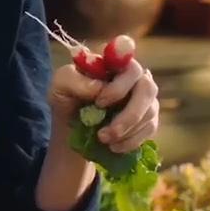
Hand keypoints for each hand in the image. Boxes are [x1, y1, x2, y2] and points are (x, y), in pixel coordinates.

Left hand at [48, 37, 159, 153]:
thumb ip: (72, 79)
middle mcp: (134, 77)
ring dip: (128, 130)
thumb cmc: (67, 99)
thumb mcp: (59, 86)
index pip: (129, 64)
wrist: (72, 127)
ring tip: (104, 139)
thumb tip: (98, 86)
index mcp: (113, 63)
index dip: (120, 85)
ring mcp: (144, 98)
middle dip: (130, 113)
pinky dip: (132, 141)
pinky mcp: (148, 118)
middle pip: (148, 88)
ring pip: (150, 111)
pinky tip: (115, 147)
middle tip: (108, 132)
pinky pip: (150, 128)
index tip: (100, 102)